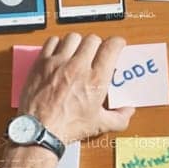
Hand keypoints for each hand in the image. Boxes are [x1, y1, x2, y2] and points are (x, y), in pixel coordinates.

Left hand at [17, 33, 134, 143]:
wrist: (40, 130)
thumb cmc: (67, 127)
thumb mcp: (98, 125)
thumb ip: (119, 118)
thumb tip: (129, 111)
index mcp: (96, 79)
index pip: (111, 47)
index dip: (117, 43)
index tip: (117, 45)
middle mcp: (78, 67)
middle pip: (93, 39)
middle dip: (98, 44)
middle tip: (96, 53)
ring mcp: (58, 63)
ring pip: (73, 37)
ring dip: (78, 43)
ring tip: (78, 52)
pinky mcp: (42, 63)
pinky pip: (52, 41)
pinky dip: (58, 44)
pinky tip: (60, 53)